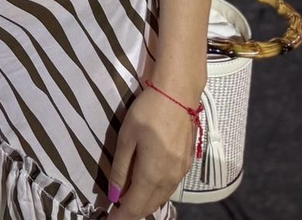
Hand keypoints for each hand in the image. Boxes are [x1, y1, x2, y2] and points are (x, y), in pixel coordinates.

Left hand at [105, 89, 195, 218]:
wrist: (177, 95)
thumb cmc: (147, 113)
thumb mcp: (126, 138)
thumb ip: (120, 168)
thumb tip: (114, 194)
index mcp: (152, 174)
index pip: (135, 206)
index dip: (122, 216)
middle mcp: (169, 179)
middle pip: (150, 205)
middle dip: (134, 212)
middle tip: (118, 212)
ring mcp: (181, 172)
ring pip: (162, 198)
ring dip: (146, 204)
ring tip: (130, 202)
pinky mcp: (187, 163)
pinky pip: (171, 187)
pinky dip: (158, 193)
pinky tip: (149, 188)